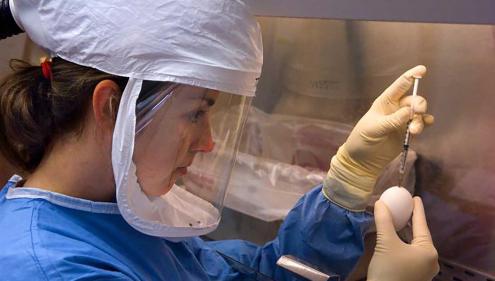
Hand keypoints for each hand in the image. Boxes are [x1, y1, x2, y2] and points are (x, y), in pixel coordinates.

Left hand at [323, 65, 433, 209]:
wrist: (362, 161)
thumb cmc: (362, 140)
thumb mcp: (374, 129)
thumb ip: (392, 121)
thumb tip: (409, 112)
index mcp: (384, 103)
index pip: (399, 86)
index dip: (411, 76)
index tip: (422, 69)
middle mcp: (395, 109)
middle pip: (413, 100)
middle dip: (419, 104)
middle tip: (418, 113)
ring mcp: (402, 120)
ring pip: (419, 113)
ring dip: (420, 119)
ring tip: (414, 131)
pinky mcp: (407, 132)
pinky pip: (421, 123)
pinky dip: (426, 123)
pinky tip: (426, 125)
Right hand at [367, 197, 438, 280]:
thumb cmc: (388, 270)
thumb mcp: (385, 243)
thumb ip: (384, 221)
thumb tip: (380, 202)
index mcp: (428, 251)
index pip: (421, 224)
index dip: (417, 209)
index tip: (415, 197)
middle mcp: (430, 260)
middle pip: (419, 235)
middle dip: (410, 221)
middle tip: (403, 207)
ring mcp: (423, 270)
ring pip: (414, 245)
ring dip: (405, 233)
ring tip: (398, 220)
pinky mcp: (414, 276)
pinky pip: (410, 254)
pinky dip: (403, 243)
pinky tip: (395, 239)